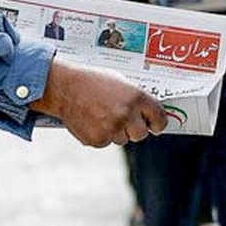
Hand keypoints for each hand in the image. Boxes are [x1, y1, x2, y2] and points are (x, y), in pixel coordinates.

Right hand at [31, 60, 167, 147]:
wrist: (65, 88)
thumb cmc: (93, 82)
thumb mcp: (120, 82)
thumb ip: (137, 98)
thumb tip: (149, 113)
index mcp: (136, 97)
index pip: (160, 119)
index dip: (158, 123)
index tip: (155, 125)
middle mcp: (126, 114)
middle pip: (141, 134)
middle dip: (135, 129)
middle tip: (123, 120)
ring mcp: (112, 129)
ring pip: (122, 139)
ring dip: (116, 131)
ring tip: (101, 115)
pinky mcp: (98, 140)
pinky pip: (105, 143)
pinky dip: (101, 135)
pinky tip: (92, 121)